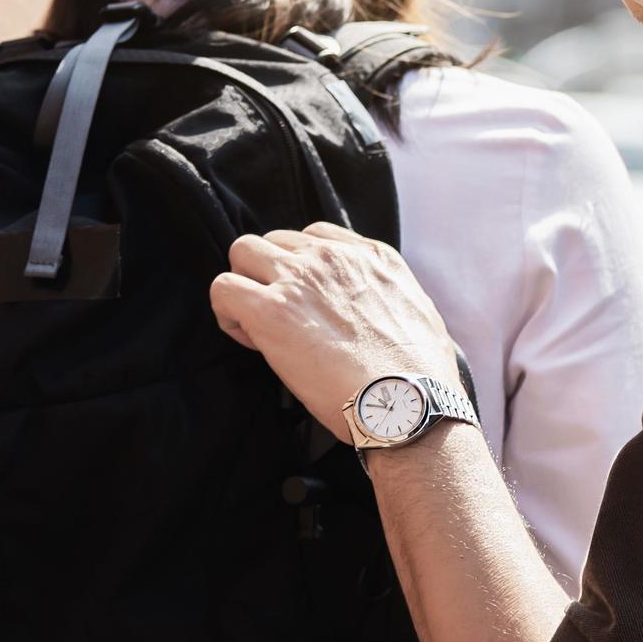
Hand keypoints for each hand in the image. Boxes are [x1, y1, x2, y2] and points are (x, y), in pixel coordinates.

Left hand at [212, 223, 468, 445]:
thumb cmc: (417, 377)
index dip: (302, 269)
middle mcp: (332, 258)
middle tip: (279, 316)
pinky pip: (223, 288)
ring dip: (245, 285)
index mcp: (371, 257)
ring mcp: (299, 279)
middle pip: (275, 240)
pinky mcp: (271, 310)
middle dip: (270, 274)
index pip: (315, 237)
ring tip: (258, 325)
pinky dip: (227, 312)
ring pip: (243, 251)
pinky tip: (248, 339)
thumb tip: (377, 313)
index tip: (307, 304)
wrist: (405, 404)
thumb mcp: (419, 313)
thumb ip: (389, 297)